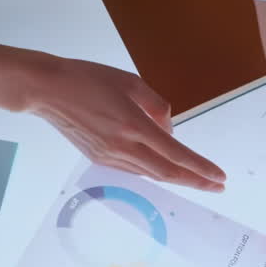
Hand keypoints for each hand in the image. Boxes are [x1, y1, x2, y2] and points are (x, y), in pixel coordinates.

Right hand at [27, 58, 225, 190]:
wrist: (45, 90)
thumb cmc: (87, 78)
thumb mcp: (130, 82)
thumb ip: (157, 106)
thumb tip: (169, 130)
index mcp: (133, 124)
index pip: (176, 153)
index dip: (200, 168)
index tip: (219, 177)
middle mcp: (122, 146)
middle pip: (167, 172)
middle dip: (196, 182)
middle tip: (217, 188)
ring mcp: (110, 156)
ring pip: (151, 173)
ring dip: (177, 178)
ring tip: (198, 180)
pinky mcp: (99, 158)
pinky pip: (134, 169)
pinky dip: (154, 170)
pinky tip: (166, 169)